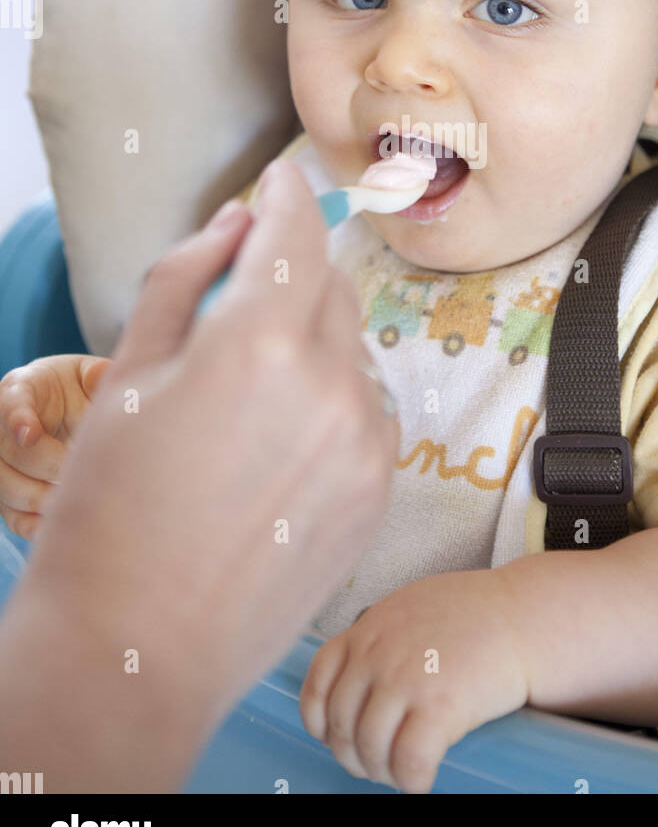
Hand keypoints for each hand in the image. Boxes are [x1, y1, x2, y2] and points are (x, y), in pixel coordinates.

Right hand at [0, 354, 111, 539]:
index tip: (30, 435)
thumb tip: (105, 377)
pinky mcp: (9, 494)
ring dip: (42, 497)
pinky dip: (34, 524)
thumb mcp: (85, 372)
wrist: (63, 410)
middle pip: (13, 453)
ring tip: (79, 498)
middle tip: (81, 471)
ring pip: (8, 488)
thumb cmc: (74, 388)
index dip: (18, 420)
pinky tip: (59, 522)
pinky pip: (13, 516)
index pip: (12, 405)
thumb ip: (95, 374)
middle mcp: (2, 429)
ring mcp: (2, 464)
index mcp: (21, 390)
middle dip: (48, 465)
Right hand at [1, 157, 397, 791]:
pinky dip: (335, 395)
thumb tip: (237, 221)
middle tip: (245, 286)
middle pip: (329, 284)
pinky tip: (282, 433)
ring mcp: (365, 441)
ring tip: (248, 391)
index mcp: (259, 343)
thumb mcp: (128, 373)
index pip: (294, 231)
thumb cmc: (109, 508)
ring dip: (312, 339)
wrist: (135, 649)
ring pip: (351, 348)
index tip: (279, 177)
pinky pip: (369, 406)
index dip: (285, 194)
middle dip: (293, 268)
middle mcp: (330, 384)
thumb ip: (187, 277)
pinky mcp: (379, 489)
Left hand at [299, 568, 530, 793]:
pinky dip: (411, 780)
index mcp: (369, 628)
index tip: (334, 736)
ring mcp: (406, 680)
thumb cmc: (476, 614)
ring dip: (382, 772)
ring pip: (370, 748)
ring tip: (400, 773)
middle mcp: (378, 653)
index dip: (320, 719)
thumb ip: (382, 637)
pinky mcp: (440, 707)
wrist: (525, 615)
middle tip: (374, 765)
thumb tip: (366, 679)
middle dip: (353, 755)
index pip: (318, 680)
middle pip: (341, 723)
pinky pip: (409, 761)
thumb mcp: (412, 607)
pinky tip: (423, 780)